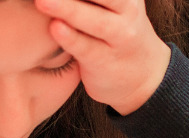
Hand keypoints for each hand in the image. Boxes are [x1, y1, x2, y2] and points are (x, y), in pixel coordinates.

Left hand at [34, 0, 169, 115]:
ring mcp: (119, 38)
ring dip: (67, 8)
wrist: (147, 78)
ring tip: (41, 0)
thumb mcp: (115, 8)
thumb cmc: (119, 35)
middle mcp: (127, 12)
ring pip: (93, 20)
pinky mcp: (105, 62)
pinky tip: (55, 28)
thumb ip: (92, 0)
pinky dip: (70, 38)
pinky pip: (86, 48)